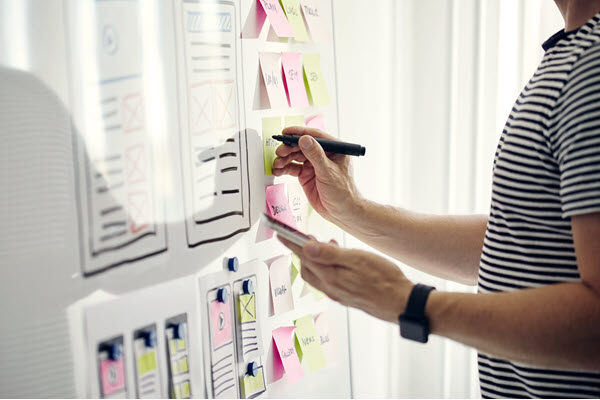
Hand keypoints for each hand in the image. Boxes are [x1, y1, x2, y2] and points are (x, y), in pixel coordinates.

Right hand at [272, 126, 361, 225]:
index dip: (299, 133)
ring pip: (295, 156)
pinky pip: (293, 168)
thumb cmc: (343, 193)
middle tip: (280, 151)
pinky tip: (278, 170)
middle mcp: (323, 155)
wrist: (341, 212)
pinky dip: (284, 168)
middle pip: (302, 145)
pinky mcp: (306, 174)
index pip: (315, 136)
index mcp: (334, 149)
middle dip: (289, 148)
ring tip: (277, 164)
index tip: (286, 132)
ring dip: (284, 158)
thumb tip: (305, 139)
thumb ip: (316, 155)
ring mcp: (314, 165)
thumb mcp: (328, 172)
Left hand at [278, 236, 413, 322]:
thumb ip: (331, 254)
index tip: (279, 232)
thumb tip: (306, 247)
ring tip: (324, 244)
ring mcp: (338, 294)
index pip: (304, 256)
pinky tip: (338, 260)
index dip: (290, 242)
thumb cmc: (385, 280)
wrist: (402, 304)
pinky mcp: (347, 296)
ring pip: (317, 274)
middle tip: (305, 235)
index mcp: (331, 278)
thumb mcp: (358, 259)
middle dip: (302, 250)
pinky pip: (327, 280)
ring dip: (315, 259)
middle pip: (307, 267)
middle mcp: (331, 288)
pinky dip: (326, 267)